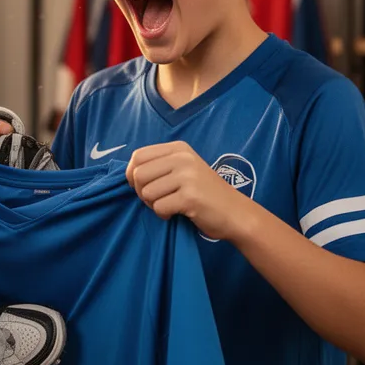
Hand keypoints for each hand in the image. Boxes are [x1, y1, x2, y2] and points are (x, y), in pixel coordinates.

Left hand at [126, 141, 250, 241]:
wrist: (235, 212)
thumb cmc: (204, 193)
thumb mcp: (183, 170)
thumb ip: (159, 166)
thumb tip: (128, 173)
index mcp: (178, 149)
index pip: (138, 156)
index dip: (132, 174)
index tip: (143, 186)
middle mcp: (182, 158)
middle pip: (138, 174)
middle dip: (141, 192)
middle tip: (156, 200)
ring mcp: (187, 176)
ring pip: (146, 192)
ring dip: (153, 205)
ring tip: (169, 205)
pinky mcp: (190, 196)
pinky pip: (159, 207)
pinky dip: (163, 215)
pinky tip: (176, 213)